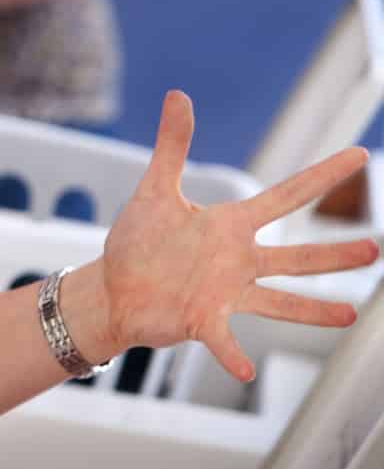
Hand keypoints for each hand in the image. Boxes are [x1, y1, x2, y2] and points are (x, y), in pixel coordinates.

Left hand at [86, 91, 376, 381]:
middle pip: (295, 256)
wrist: (111, 289)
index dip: (321, 176)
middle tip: (376, 249)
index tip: (358, 155)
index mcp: (229, 225)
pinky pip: (224, 341)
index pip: (285, 195)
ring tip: (350, 314)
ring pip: (278, 300)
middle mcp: (237, 261)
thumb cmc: (137, 243)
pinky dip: (234, 356)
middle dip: (334, 254)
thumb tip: (178, 95)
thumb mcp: (154, 190)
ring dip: (312, 309)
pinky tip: (248, 374)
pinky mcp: (202, 320)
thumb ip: (171, 146)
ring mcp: (224, 293)